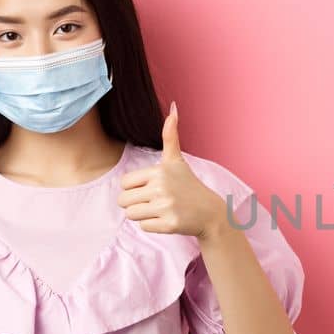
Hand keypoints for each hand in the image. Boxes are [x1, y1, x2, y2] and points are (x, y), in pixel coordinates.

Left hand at [118, 101, 230, 238]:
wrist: (210, 212)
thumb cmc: (188, 185)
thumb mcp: (177, 160)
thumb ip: (170, 135)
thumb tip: (173, 106)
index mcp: (159, 171)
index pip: (124, 183)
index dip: (135, 188)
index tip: (152, 188)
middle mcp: (162, 187)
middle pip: (123, 201)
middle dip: (135, 203)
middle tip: (156, 201)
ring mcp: (166, 207)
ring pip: (131, 215)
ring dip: (143, 215)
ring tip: (161, 210)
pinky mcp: (169, 224)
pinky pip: (143, 227)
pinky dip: (153, 226)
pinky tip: (167, 219)